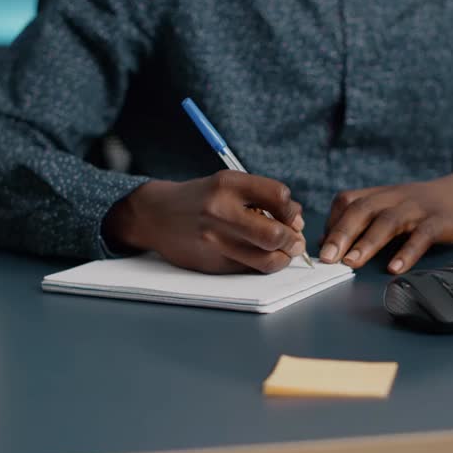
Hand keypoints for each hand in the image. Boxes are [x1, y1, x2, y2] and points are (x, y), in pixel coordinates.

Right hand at [104, 171, 305, 273]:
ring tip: (284, 252)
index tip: (291, 217)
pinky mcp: (212, 262)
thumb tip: (297, 223)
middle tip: (295, 241)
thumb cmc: (201, 198)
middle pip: (275, 233)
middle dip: (294, 240)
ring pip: (266, 259)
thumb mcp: (227, 184)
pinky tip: (261, 257)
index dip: (292, 210)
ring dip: (284, 258)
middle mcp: (220, 210)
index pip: (279, 196)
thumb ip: (262, 198)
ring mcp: (215, 239)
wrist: (156, 215)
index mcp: (227, 183)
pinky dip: (263, 265)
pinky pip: (250, 269)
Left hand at [320, 170, 452, 273]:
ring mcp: (417, 208)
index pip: (346, 202)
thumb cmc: (421, 205)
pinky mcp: (440, 221)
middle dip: (341, 234)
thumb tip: (327, 244)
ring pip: (388, 222)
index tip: (319, 248)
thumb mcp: (390, 206)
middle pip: (361, 210)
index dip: (331, 224)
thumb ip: (362, 222)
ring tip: (352, 263)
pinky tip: (395, 268)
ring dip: (367, 242)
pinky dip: (406, 252)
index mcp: (379, 194)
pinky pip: (421, 236)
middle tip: (326, 258)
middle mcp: (394, 197)